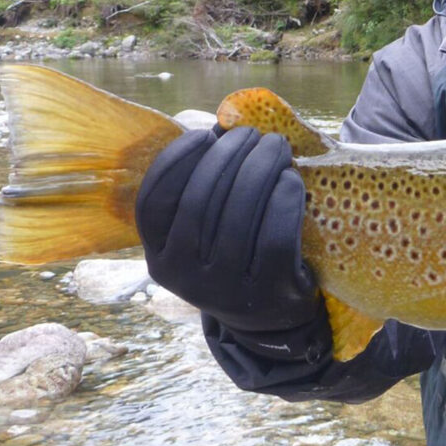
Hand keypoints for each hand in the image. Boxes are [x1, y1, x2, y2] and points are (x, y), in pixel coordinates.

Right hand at [135, 126, 318, 333]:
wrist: (269, 320)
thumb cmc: (235, 256)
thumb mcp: (203, 235)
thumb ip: (200, 191)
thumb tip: (220, 126)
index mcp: (159, 258)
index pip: (155, 201)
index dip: (178, 160)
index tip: (206, 133)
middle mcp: (184, 277)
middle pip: (201, 201)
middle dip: (230, 156)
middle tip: (254, 135)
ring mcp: (225, 289)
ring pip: (238, 216)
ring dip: (260, 171)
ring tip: (276, 149)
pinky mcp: (268, 293)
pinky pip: (274, 238)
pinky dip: (283, 202)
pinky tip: (291, 181)